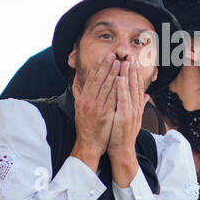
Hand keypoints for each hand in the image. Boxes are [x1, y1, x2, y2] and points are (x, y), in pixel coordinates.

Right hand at [70, 52, 119, 172]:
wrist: (89, 144)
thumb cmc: (85, 126)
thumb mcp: (79, 108)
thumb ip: (78, 93)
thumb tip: (76, 81)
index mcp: (82, 98)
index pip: (92, 79)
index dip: (99, 67)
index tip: (105, 57)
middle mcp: (88, 101)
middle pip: (99, 80)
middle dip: (107, 66)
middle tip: (114, 55)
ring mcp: (96, 108)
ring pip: (106, 87)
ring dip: (114, 73)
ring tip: (120, 62)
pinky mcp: (105, 114)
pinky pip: (113, 98)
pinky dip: (118, 88)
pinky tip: (123, 79)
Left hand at [108, 56, 149, 187]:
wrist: (122, 150)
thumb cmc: (124, 134)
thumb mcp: (134, 118)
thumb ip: (140, 105)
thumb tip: (146, 95)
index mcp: (137, 106)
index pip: (137, 86)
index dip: (135, 73)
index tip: (133, 61)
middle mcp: (136, 107)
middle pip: (135, 85)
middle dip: (132, 70)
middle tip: (130, 56)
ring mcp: (131, 111)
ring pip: (129, 89)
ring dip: (127, 75)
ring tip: (125, 62)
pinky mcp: (124, 116)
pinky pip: (122, 99)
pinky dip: (121, 88)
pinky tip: (119, 78)